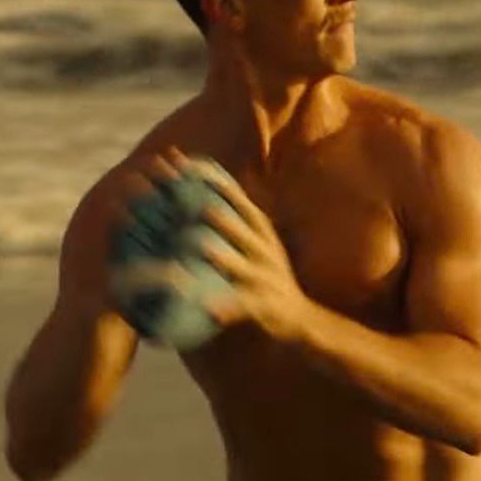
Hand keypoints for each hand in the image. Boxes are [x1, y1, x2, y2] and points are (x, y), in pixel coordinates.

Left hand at [166, 147, 308, 344]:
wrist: (300, 318)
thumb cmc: (266, 276)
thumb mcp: (256, 241)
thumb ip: (232, 219)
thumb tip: (198, 194)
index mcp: (259, 228)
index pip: (234, 196)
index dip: (209, 178)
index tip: (182, 162)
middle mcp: (264, 247)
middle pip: (239, 224)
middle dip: (210, 211)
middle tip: (181, 198)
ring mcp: (266, 276)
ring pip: (242, 264)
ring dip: (222, 256)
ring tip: (201, 247)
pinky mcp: (266, 304)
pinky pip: (244, 306)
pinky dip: (227, 307)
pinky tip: (208, 308)